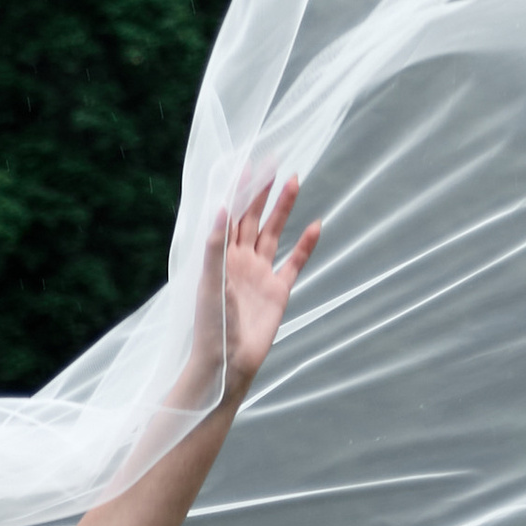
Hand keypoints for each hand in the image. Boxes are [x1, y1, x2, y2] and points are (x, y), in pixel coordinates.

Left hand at [205, 173, 320, 395]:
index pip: (229, 215)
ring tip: (294, 181)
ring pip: (273, 233)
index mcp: (219, 256)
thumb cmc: (211, 326)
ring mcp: (260, 274)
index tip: (248, 165)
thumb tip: (220, 208)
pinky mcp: (278, 291)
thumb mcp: (210, 284)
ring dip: (282, 209)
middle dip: (262, 191)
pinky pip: (294, 262)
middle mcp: (239, 260)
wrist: (227, 363)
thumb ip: (215, 247)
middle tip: (274, 163)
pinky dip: (306, 245)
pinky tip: (316, 226)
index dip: (237, 191)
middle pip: (252, 218)